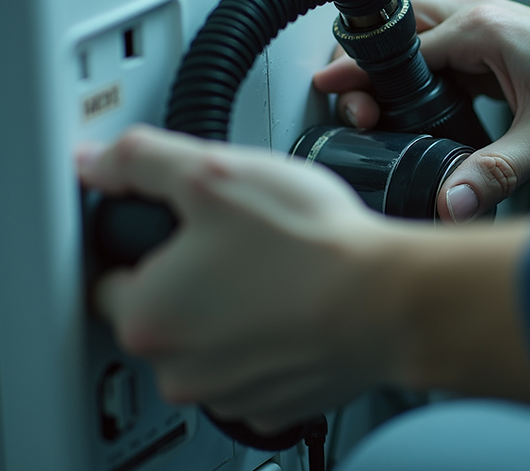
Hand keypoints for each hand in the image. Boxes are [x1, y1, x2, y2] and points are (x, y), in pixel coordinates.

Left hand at [78, 126, 399, 433]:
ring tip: (275, 276)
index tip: (182, 233)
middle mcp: (179, 370)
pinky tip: (294, 312)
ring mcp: (229, 396)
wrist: (392, 301)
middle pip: (163, 316)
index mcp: (148, 317)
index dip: (147, 245)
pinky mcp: (274, 407)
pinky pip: (254, 372)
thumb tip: (97, 163)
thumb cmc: (312, 247)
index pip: (111, 277)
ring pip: (210, 347)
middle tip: (238, 247)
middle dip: (192, 282)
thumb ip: (141, 162)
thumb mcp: (216, 173)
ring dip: (231, 316)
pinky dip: (268, 346)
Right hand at [314, 0, 529, 221]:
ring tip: (373, 107)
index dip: (362, 75)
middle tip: (351, 100)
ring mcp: (482, 28)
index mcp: (481, 29)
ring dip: (389, 66)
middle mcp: (476, 18)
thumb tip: (452, 202)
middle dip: (364, 58)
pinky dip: (416, 76)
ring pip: (414, 35)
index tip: (331, 89)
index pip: (400, 49)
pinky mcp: (489, 44)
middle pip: (396, 25)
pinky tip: (414, 110)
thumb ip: (496, 172)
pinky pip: (437, 53)